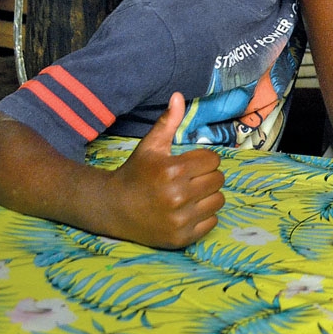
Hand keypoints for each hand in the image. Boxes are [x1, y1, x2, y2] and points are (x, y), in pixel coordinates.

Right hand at [109, 93, 225, 248]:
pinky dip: (204, 216)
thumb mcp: (150, 146)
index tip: (191, 164)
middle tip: (191, 179)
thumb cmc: (135, 173)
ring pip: (218, 200)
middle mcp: (178, 196)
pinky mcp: (182, 237)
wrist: (114, 208)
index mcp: (172, 170)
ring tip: (191, 194)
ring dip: (209, 196)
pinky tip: (188, 210)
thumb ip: (168, 122)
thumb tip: (178, 96)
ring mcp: (180, 219)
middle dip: (208, 176)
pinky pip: (212, 221)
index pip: (213, 160)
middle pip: (218, 180)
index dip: (204, 160)